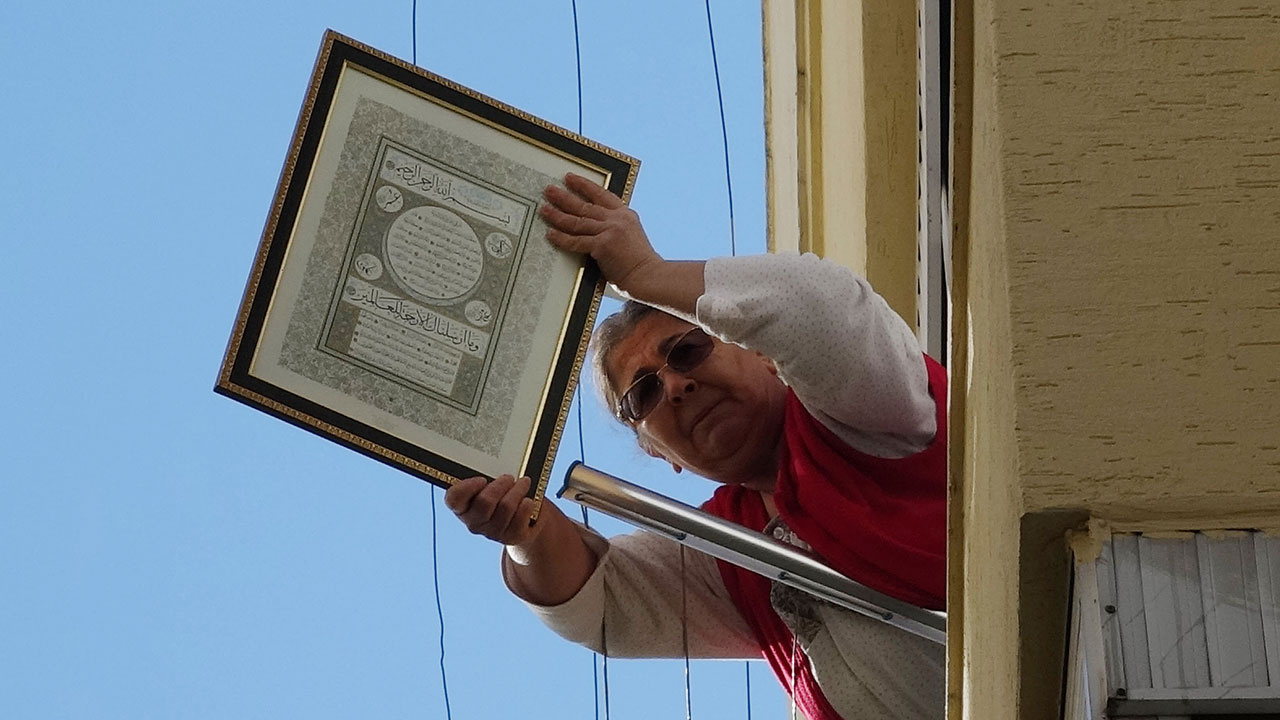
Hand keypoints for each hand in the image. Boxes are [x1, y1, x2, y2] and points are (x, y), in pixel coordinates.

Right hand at [444, 474, 541, 547]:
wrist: (526, 520)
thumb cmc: (504, 495)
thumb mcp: (492, 485)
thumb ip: (487, 478)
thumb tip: (496, 461)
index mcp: (462, 507)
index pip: (454, 499)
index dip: (466, 488)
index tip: (482, 479)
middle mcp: (473, 522)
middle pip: (484, 502)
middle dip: (500, 485)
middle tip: (509, 477)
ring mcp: (492, 532)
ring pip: (505, 507)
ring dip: (517, 491)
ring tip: (524, 483)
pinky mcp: (511, 537)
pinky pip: (519, 519)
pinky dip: (526, 506)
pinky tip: (528, 501)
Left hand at [540, 173, 663, 294]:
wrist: (649, 276)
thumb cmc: (640, 264)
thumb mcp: (631, 238)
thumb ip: (614, 230)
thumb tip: (592, 231)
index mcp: (625, 215)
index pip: (601, 194)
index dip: (584, 185)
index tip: (570, 179)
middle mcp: (617, 219)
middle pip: (585, 205)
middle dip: (564, 196)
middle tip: (549, 190)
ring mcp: (610, 231)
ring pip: (577, 220)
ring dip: (558, 214)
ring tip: (544, 209)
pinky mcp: (602, 245)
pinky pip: (576, 241)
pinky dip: (562, 238)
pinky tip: (550, 233)